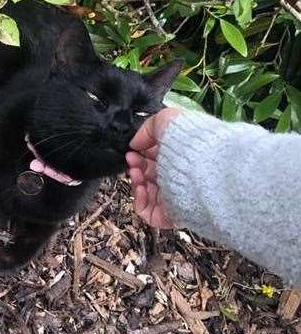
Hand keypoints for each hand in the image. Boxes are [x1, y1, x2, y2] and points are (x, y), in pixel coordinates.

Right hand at [126, 107, 180, 228]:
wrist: (203, 168)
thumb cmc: (191, 142)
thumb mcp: (167, 119)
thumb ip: (147, 129)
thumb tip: (135, 143)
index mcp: (179, 157)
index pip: (155, 158)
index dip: (140, 154)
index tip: (133, 149)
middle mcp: (177, 177)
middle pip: (148, 174)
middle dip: (136, 165)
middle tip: (132, 159)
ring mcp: (173, 196)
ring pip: (146, 193)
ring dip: (135, 181)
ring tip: (136, 172)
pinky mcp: (170, 214)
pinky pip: (148, 212)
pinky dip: (139, 200)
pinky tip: (140, 188)